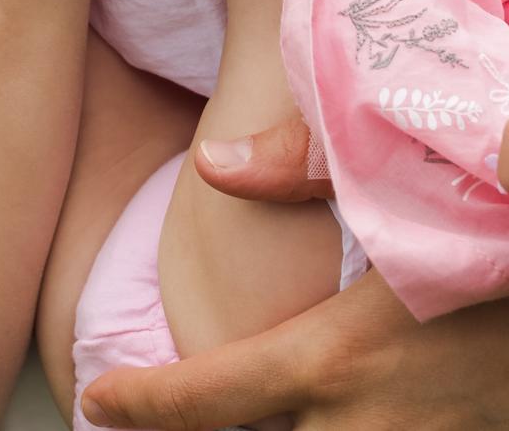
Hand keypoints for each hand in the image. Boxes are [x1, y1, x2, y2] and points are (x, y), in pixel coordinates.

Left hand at [79, 111, 508, 427]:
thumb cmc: (489, 226)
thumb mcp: (400, 189)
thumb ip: (301, 170)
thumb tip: (212, 162)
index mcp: (333, 359)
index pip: (209, 400)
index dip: (144, 406)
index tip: (98, 400)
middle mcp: (367, 426)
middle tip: (160, 413)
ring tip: (240, 410)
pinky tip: (325, 410)